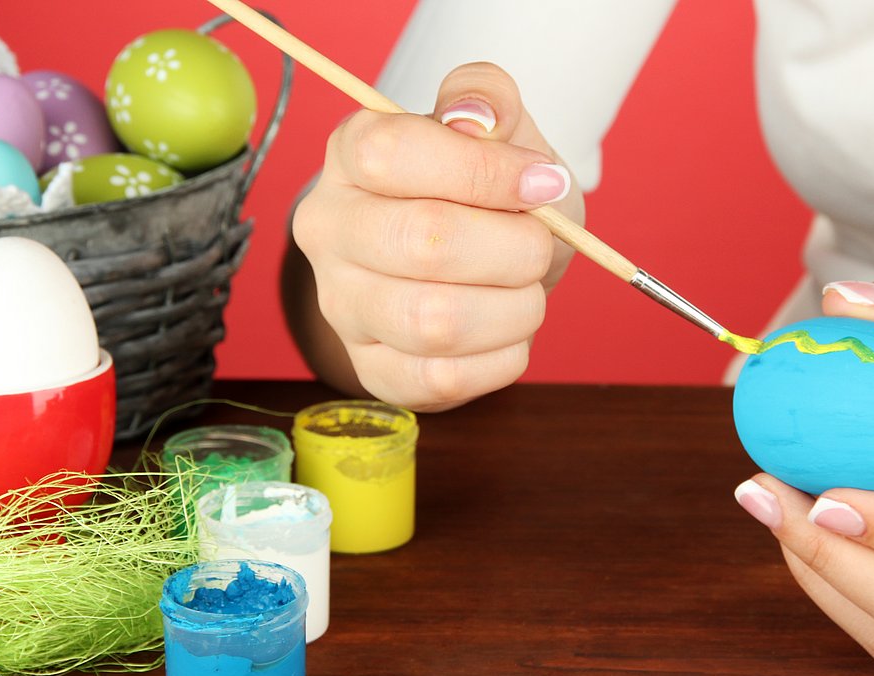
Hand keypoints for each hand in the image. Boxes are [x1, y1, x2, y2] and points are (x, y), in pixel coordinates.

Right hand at [288, 62, 582, 410]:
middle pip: (422, 242)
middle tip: (542, 244)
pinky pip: (442, 380)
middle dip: (514, 247)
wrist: (479, 262)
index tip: (541, 181)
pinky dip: (503, 356)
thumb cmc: (487, 192)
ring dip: (515, 307)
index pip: (395, 154)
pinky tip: (510, 330)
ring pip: (435, 321)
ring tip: (527, 288)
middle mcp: (330, 229)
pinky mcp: (372, 370)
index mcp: (352, 152)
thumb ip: (487, 97)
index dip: (484, 171)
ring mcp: (342, 305)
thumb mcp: (499, 129)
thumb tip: (474, 116)